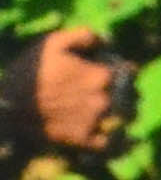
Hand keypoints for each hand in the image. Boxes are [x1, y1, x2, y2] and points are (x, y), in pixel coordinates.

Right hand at [28, 30, 118, 157]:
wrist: (5, 106)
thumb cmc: (29, 71)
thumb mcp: (53, 43)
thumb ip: (85, 36)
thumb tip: (107, 41)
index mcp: (101, 76)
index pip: (129, 72)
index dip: (124, 70)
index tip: (114, 72)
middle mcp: (103, 100)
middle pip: (129, 96)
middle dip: (128, 93)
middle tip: (120, 93)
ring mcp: (93, 122)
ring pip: (123, 119)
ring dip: (125, 114)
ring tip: (120, 112)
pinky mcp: (81, 139)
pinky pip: (107, 143)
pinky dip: (113, 140)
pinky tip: (113, 135)